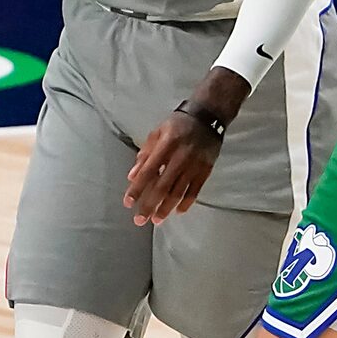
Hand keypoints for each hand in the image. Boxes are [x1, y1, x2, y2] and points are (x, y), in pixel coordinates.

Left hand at [122, 68, 250, 224]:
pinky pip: (195, 190)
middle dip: (150, 205)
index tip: (128, 203)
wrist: (208, 117)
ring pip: (178, 192)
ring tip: (156, 220)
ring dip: (166, 208)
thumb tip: (132, 176)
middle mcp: (180, 157)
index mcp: (166, 145)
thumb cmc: (178, 124)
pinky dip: (186, 202)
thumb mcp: (157, 133)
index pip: (148, 172)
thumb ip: (144, 154)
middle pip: (162, 187)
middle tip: (140, 220)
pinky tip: (177, 211)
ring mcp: (195, 165)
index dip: (137, 189)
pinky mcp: (206, 169)